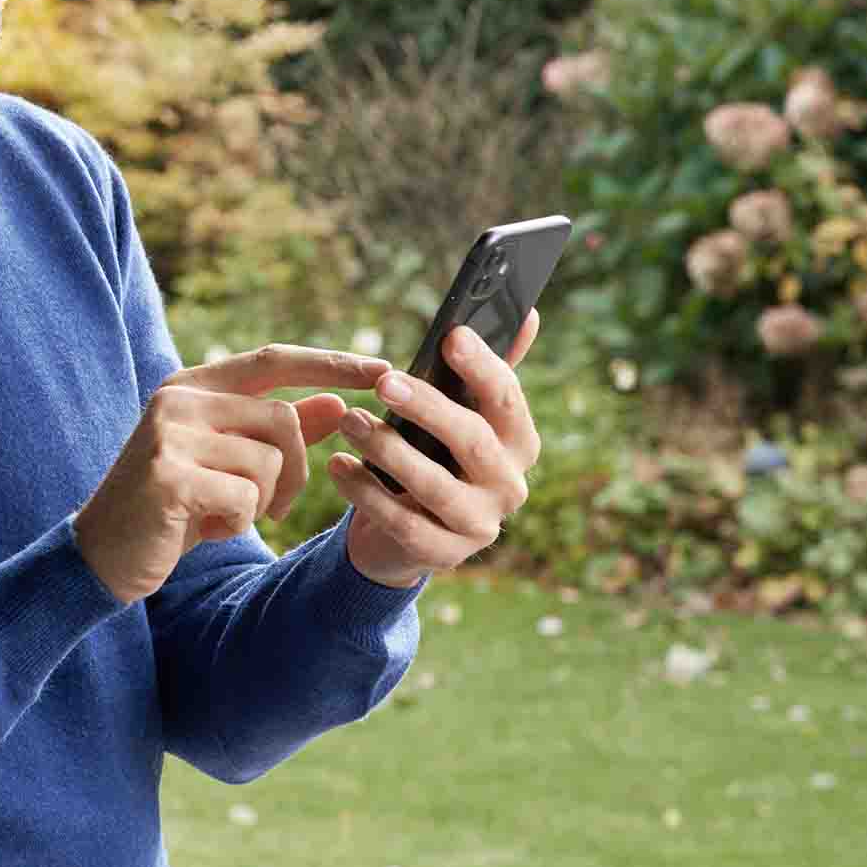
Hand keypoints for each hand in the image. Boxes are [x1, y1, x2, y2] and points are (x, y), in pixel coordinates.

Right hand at [72, 345, 393, 604]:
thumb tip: (337, 403)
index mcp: (192, 385)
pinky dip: (238, 522)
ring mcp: (169, 434)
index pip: (274, 360)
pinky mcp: (169, 475)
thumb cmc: (171, 506)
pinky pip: (246, 496)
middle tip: (275, 508)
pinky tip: (205, 528)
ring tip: (225, 515)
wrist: (103, 553)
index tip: (386, 370)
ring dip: (264, 502)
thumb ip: (277, 432)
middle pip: (282, 419)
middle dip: (297, 471)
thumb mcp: (227, 463)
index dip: (332, 364)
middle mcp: (178, 399)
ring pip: (269, 461)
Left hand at [325, 311, 543, 588]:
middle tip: (384, 382)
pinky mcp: (442, 554)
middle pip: (474, 441)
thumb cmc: (435, 457)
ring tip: (349, 421)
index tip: (450, 336)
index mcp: (519, 443)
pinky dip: (364, 491)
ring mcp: (479, 525)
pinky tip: (337, 465)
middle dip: (428, 408)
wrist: (407, 533)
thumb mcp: (459, 414)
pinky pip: (400, 521)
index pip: (508, 399)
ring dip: (387, 448)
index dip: (482, 367)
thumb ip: (487, 370)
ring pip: (434, 484)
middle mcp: (510, 486)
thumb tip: (529, 312)